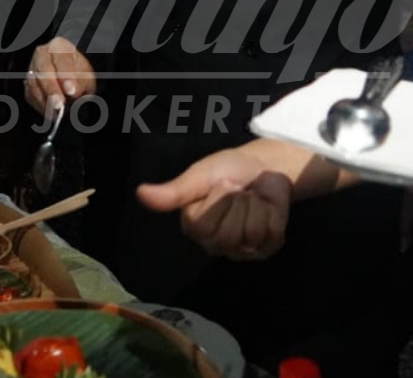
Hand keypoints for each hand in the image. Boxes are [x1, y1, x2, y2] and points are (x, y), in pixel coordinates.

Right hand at [25, 37, 96, 113]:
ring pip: (34, 83)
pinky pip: (30, 94)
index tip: (71, 91)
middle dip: (52, 89)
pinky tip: (50, 113)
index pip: (62, 59)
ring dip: (45, 100)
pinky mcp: (27, 83)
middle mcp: (42, 54)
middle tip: (60, 105)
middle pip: (44, 70)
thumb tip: (74, 94)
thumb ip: (81, 84)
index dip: (66, 76)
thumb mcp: (87, 77)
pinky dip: (40, 105)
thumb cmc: (79, 74)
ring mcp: (32, 68)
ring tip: (57, 113)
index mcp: (59, 47)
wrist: (70, 75)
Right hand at [137, 145, 292, 260]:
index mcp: (194, 225)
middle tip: (238, 190)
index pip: (203, 224)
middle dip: (236, 202)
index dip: (217, 198)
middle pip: (226, 235)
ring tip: (252, 198)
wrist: (263, 164)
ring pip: (250, 234)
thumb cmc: (227, 169)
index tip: (222, 183)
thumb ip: (173, 191)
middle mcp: (215, 243)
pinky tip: (266, 207)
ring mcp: (241, 248)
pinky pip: (270, 234)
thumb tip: (140, 193)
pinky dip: (272, 213)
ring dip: (255, 206)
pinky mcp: (266, 248)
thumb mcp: (198, 175)